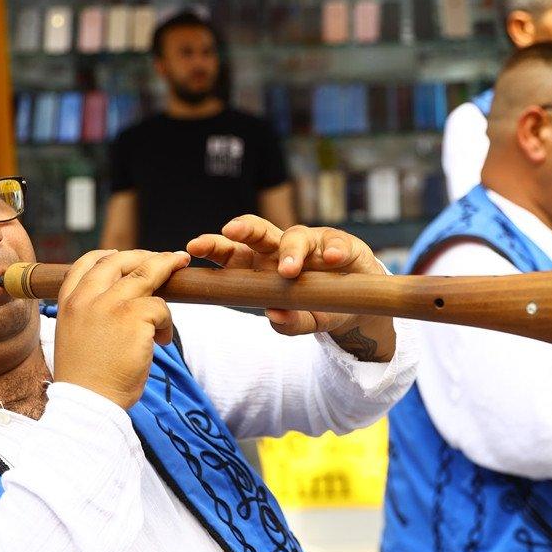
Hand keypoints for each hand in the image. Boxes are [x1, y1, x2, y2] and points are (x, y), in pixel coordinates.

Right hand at [54, 249, 190, 407]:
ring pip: (146, 274)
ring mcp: (110, 306)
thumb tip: (125, 295)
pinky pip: (161, 307)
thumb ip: (92, 311)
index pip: (86, 263)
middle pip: (120, 261)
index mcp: (68, 302)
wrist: (88, 402)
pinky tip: (161, 341)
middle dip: (147, 256)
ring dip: (167, 269)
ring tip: (181, 269)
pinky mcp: (134, 318)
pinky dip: (166, 322)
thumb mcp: (76, 334)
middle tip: (169, 258)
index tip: (125, 256)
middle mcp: (86, 298)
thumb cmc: (87, 377)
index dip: (109, 255)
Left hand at [187, 215, 395, 360]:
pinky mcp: (340, 244)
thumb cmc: (317, 307)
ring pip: (296, 236)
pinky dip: (333, 250)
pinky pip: (335, 242)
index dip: (215, 247)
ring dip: (291, 250)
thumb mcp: (303, 322)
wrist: (356, 306)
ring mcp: (312, 243)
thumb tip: (275, 315)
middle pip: (259, 232)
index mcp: (261, 265)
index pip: (233, 252)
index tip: (195, 248)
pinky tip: (332, 259)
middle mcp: (282, 248)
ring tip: (289, 269)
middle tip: (232, 231)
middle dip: (244, 229)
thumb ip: (289, 322)